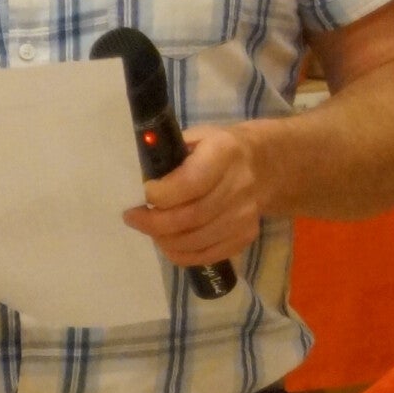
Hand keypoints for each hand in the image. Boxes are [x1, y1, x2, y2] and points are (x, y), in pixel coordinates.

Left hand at [124, 126, 261, 267]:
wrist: (259, 166)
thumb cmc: (215, 149)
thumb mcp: (194, 137)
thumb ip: (169, 155)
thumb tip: (137, 180)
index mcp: (224, 153)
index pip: (189, 183)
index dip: (161, 194)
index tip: (144, 194)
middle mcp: (239, 186)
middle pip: (190, 217)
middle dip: (154, 222)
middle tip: (134, 218)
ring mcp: (244, 215)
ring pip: (196, 241)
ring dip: (164, 239)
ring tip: (150, 229)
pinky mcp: (244, 237)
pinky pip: (206, 255)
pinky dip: (181, 253)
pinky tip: (168, 242)